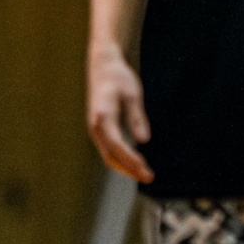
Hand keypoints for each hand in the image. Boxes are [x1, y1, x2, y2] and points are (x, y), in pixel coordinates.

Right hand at [86, 47, 153, 181]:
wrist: (103, 66)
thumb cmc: (119, 78)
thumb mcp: (133, 95)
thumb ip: (137, 118)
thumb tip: (144, 141)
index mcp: (103, 118)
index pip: (117, 146)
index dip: (131, 160)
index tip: (146, 169)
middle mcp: (95, 127)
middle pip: (111, 156)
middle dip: (129, 168)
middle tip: (148, 177)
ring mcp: (95, 129)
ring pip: (108, 155)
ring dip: (125, 166)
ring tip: (144, 173)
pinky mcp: (99, 129)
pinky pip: (108, 149)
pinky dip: (120, 158)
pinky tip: (134, 163)